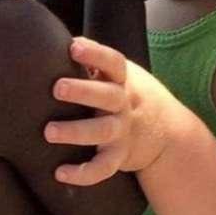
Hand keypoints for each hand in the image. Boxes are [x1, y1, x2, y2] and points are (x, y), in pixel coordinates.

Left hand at [44, 37, 186, 185]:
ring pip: (101, 132)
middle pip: (106, 95)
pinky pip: (103, 168)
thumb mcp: (117, 72)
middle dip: (82, 92)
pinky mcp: (120, 156)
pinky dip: (83, 174)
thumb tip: (55, 40)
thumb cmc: (125, 90)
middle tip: (57, 88)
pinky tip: (59, 173)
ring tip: (49, 131)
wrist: (166, 129)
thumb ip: (91, 59)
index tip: (73, 47)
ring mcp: (123, 130)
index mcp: (122, 78)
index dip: (94, 54)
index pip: (112, 62)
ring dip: (76, 132)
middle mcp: (123, 102)